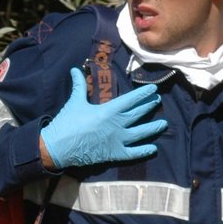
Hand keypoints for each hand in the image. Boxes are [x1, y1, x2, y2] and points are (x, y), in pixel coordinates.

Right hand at [40, 68, 166, 169]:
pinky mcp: (114, 154)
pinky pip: (133, 153)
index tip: (153, 89)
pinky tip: (153, 148)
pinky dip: (144, 151)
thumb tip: (75, 69)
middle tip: (157, 100)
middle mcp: (117, 125)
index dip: (143, 94)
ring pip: (141, 133)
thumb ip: (79, 85)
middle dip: (149, 106)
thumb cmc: (67, 123)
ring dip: (153, 128)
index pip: (131, 100)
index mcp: (108, 111)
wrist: (59, 147)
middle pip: (138, 114)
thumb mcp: (74, 102)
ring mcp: (117, 140)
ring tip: (163, 123)